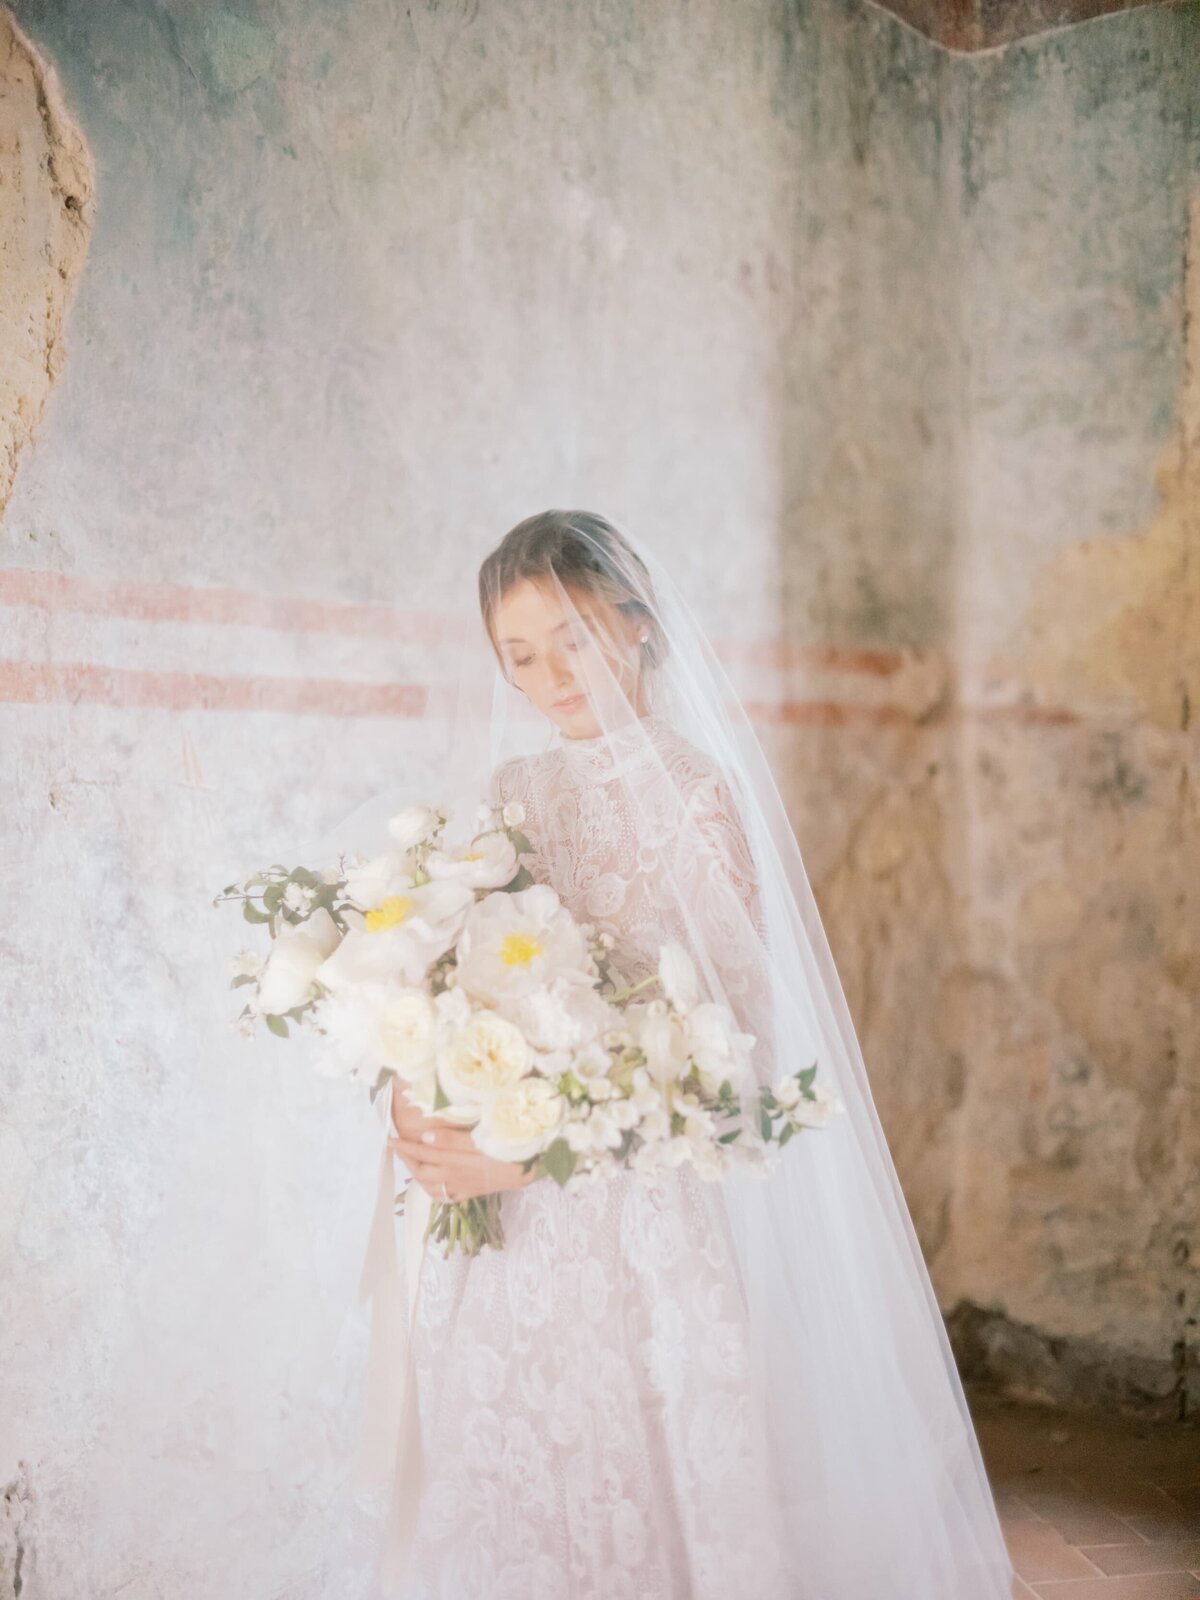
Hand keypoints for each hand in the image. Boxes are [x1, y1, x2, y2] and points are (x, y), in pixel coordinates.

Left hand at [388, 1078, 538, 1203]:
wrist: (529, 1169)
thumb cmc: (506, 1149)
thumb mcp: (480, 1140)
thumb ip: (451, 1140)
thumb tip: (424, 1137)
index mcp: (454, 1162)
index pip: (422, 1153)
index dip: (404, 1146)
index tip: (389, 1138)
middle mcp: (454, 1177)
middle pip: (422, 1171)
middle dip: (407, 1159)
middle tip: (397, 1146)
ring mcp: (462, 1187)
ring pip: (431, 1186)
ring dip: (417, 1175)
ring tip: (411, 1163)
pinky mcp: (471, 1192)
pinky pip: (446, 1196)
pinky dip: (434, 1190)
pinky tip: (434, 1183)